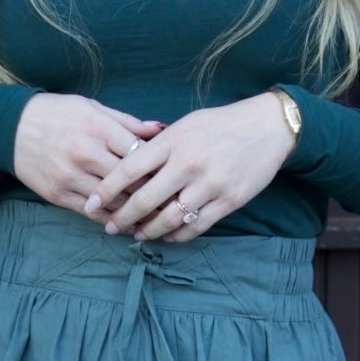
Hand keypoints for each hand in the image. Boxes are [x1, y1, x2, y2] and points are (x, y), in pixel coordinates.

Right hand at [11, 92, 166, 212]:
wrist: (11, 128)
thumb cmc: (57, 114)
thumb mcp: (92, 107)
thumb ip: (127, 122)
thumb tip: (161, 129)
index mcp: (98, 129)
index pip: (139, 154)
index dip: (158, 167)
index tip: (171, 175)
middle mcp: (85, 154)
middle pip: (130, 181)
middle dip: (152, 193)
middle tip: (171, 202)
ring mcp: (70, 176)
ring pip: (113, 201)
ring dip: (135, 212)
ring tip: (154, 218)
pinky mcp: (58, 194)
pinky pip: (92, 213)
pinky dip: (111, 220)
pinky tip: (127, 224)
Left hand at [84, 94, 294, 241]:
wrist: (267, 127)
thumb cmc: (220, 124)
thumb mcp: (185, 125)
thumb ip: (158, 145)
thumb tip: (127, 165)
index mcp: (173, 141)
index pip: (129, 169)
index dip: (106, 190)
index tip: (92, 203)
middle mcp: (188, 164)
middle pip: (145, 200)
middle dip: (123, 218)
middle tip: (111, 227)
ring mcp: (209, 184)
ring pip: (169, 219)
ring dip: (149, 231)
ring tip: (138, 234)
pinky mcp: (228, 201)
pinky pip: (196, 227)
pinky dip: (178, 236)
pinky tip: (167, 236)